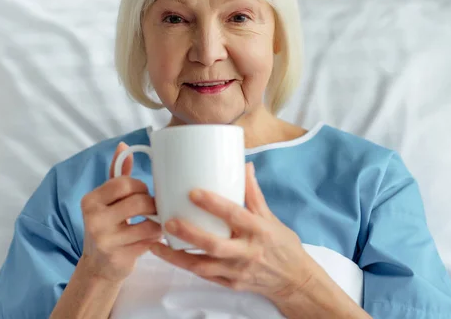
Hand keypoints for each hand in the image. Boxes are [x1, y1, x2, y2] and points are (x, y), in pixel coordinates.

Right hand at [79, 142, 162, 283]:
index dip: (140, 186)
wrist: (98, 266)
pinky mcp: (119, 256)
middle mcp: (93, 219)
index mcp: (90, 200)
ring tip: (155, 223)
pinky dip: (156, 238)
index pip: (124, 183)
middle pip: (139, 202)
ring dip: (158, 222)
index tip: (142, 193)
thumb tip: (124, 145)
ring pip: (149, 223)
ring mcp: (106, 240)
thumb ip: (117, 174)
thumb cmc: (107, 226)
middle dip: (152, 204)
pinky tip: (152, 238)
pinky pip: (150, 241)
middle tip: (153, 209)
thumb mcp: (108, 201)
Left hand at [149, 162, 320, 303]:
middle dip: (189, 233)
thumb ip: (254, 194)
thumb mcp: (271, 218)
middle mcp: (248, 252)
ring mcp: (238, 271)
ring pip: (204, 266)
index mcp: (259, 231)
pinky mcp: (231, 284)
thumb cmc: (282, 246)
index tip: (193, 192)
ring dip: (177, 257)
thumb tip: (245, 166)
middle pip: (215, 244)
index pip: (235, 215)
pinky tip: (171, 257)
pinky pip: (205, 276)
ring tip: (157, 245)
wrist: (293, 280)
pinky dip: (187, 267)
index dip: (214, 204)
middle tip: (168, 222)